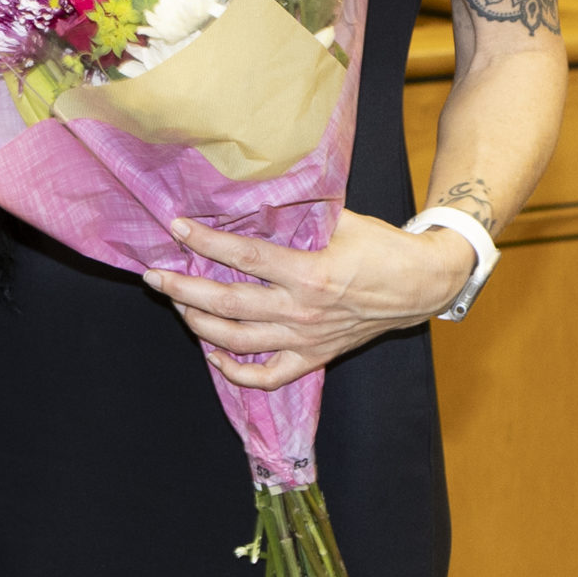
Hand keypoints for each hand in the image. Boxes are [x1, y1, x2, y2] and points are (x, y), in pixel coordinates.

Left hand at [142, 209, 473, 388]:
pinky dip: (236, 371)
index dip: (205, 242)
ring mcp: (307, 339)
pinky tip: (213, 354)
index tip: (176, 229)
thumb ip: (297, 215)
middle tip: (154, 276)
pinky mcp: (315, 356)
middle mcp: (302, 311)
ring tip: (177, 306)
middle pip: (228, 304)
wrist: (423, 284)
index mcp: (309, 273)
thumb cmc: (381, 247)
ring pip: (238, 342)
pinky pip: (268, 376)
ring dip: (199, 325)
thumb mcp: (341, 220)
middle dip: (182, 290)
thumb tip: (250, 200)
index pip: (243, 257)